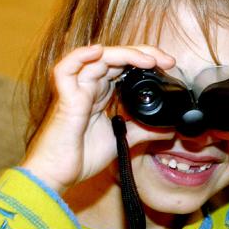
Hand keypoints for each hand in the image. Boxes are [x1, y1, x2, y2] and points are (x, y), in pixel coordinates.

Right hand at [21, 45, 175, 193]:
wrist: (58, 177)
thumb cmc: (81, 157)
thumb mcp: (123, 139)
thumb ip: (144, 130)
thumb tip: (170, 128)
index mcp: (102, 92)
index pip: (125, 64)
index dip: (146, 59)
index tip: (169, 65)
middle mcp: (90, 86)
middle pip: (116, 56)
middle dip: (143, 53)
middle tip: (167, 61)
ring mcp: (77, 90)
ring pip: (98, 58)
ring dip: (125, 54)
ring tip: (148, 60)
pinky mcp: (65, 99)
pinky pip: (65, 70)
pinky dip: (80, 56)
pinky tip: (98, 51)